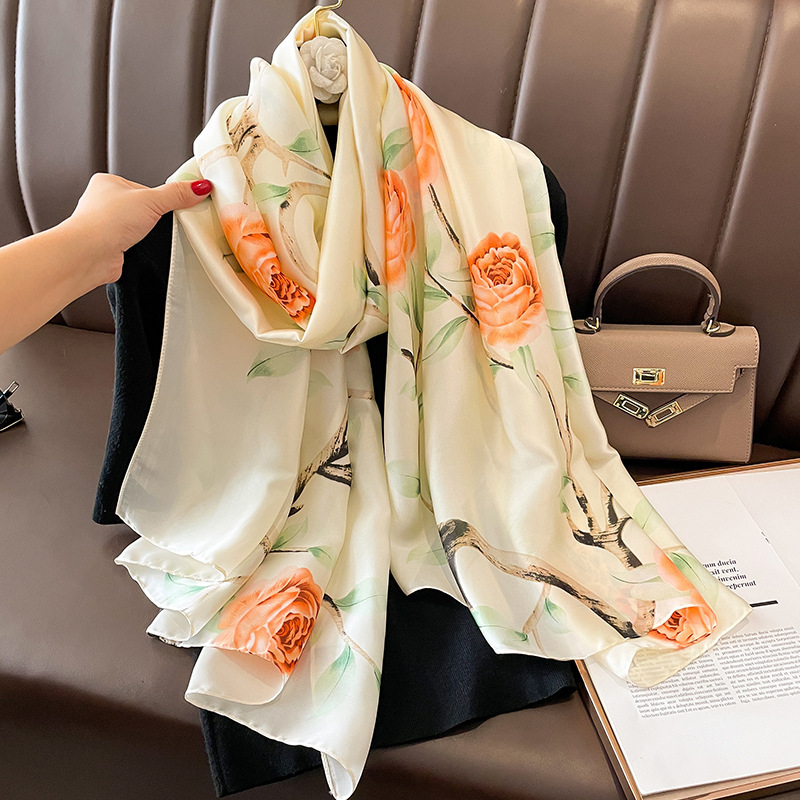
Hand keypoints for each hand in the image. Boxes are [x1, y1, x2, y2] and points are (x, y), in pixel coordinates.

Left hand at [64, 173, 212, 286]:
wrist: (89, 253)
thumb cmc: (105, 222)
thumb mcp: (151, 201)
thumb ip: (176, 194)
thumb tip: (199, 187)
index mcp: (108, 182)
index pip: (145, 187)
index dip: (162, 197)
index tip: (178, 203)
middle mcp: (103, 202)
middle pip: (143, 208)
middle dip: (155, 218)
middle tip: (162, 222)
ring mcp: (106, 225)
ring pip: (138, 227)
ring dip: (147, 234)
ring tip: (148, 236)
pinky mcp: (110, 246)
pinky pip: (134, 244)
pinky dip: (141, 248)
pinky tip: (141, 248)